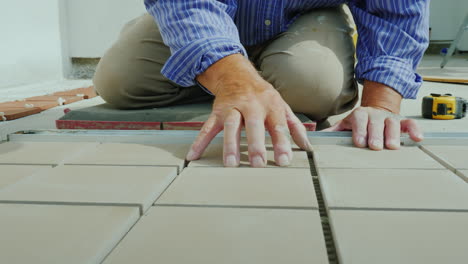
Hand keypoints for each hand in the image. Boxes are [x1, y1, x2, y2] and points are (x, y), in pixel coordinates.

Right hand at [186, 54, 311, 166]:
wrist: (238, 75)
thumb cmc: (263, 95)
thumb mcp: (282, 106)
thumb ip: (294, 127)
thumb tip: (308, 147)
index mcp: (271, 105)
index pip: (278, 125)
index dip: (282, 143)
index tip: (284, 160)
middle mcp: (252, 105)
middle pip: (253, 125)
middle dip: (255, 144)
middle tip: (257, 164)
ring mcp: (232, 108)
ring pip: (230, 126)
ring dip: (230, 145)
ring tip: (230, 164)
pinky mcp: (217, 112)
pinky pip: (207, 127)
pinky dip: (199, 141)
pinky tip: (193, 155)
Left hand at [324, 106, 423, 149]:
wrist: (375, 112)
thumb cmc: (358, 124)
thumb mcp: (344, 126)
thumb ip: (332, 132)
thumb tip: (315, 139)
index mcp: (359, 115)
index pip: (359, 119)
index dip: (359, 130)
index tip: (359, 142)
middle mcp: (375, 115)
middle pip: (376, 122)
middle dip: (376, 134)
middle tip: (375, 147)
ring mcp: (389, 118)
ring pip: (393, 123)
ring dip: (393, 134)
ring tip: (393, 147)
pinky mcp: (402, 122)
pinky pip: (410, 123)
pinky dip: (414, 130)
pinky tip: (417, 139)